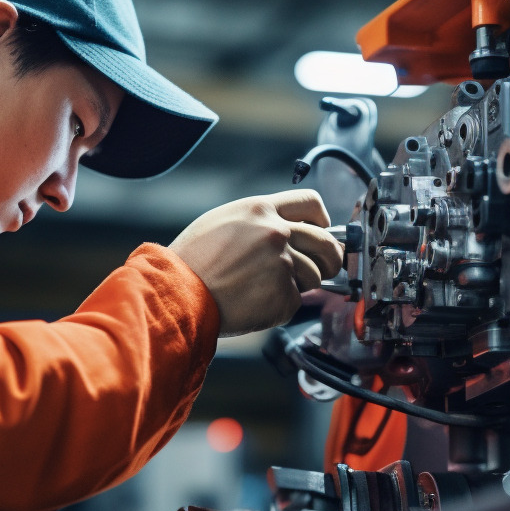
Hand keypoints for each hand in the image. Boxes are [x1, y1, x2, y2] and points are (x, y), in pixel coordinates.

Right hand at [169, 189, 344, 335]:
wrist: (178, 292)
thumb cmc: (192, 261)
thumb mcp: (224, 221)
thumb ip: (260, 221)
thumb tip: (290, 231)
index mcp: (261, 210)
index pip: (312, 203)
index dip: (322, 220)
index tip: (323, 230)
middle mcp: (276, 232)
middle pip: (326, 242)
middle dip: (331, 257)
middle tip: (325, 268)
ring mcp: (282, 264)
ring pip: (314, 276)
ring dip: (298, 286)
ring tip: (264, 289)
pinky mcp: (283, 295)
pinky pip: (295, 302)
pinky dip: (280, 307)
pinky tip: (255, 303)